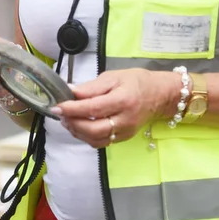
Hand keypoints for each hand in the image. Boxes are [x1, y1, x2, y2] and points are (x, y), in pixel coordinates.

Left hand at [53, 69, 176, 148]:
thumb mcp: (114, 76)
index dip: (72, 109)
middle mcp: (125, 119)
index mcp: (123, 99)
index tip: (57, 106)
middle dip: (73, 123)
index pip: (93, 108)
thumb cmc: (137, 81)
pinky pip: (101, 143)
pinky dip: (87, 137)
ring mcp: (125, 131)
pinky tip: (80, 127)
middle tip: (61, 114)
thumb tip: (71, 92)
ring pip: (96, 140)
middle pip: (93, 129)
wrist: (160, 95)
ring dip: (77, 132)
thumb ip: (92, 87)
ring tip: (68, 120)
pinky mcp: (124, 138)